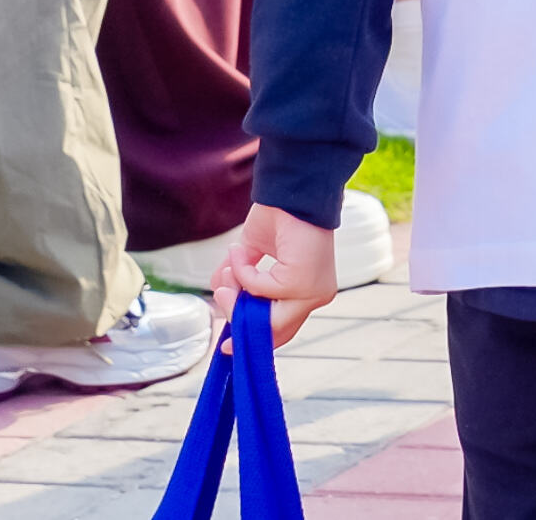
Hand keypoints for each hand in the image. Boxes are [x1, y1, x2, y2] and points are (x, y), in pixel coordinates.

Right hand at [212, 203, 339, 345]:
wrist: (291, 191)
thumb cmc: (278, 218)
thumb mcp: (251, 256)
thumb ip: (237, 279)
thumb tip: (220, 296)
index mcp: (308, 292)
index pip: (283, 329)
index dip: (253, 338)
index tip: (226, 345)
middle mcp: (315, 296)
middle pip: (271, 331)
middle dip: (238, 317)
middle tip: (220, 295)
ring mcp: (312, 291)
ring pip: (263, 318)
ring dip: (236, 296)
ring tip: (228, 272)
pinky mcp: (301, 282)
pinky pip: (257, 290)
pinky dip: (241, 271)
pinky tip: (240, 250)